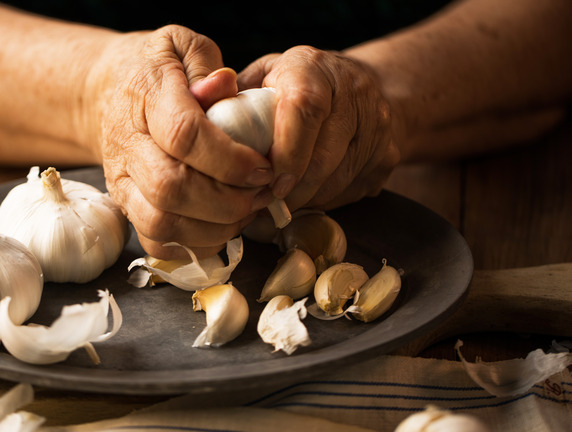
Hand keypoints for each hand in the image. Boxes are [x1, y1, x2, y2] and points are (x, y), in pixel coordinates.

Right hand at [93, 26, 274, 258]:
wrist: (110, 92)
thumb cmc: (160, 68)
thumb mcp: (183, 47)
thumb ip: (207, 66)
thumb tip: (226, 87)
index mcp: (145, 97)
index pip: (184, 135)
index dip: (229, 159)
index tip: (263, 167)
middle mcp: (127, 144)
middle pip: (171, 188)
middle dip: (226, 201)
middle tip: (261, 194)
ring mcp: (121, 181)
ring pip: (161, 222)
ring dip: (214, 227)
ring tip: (246, 211)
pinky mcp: (125, 206)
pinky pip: (155, 241)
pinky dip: (193, 244)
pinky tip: (221, 225)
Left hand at [239, 46, 399, 211]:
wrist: (364, 88)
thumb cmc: (294, 88)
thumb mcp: (263, 79)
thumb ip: (232, 100)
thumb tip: (200, 127)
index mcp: (312, 68)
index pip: (305, 108)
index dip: (286, 151)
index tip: (269, 182)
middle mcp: (352, 91)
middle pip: (323, 155)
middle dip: (291, 189)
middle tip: (264, 204)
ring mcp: (376, 124)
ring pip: (338, 180)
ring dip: (304, 200)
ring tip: (279, 206)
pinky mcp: (387, 155)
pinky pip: (352, 190)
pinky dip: (323, 202)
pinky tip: (304, 199)